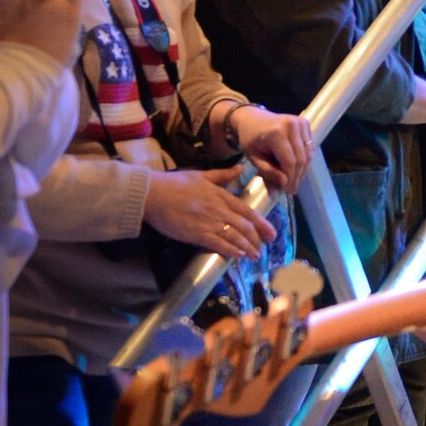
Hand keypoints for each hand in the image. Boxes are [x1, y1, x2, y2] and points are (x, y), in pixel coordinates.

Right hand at [143, 166, 276, 260]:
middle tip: (266, 248)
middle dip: (257, 238)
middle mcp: (219, 209)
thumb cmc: (174, 184)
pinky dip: (231, 250)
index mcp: (221, 195)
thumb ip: (222, 175)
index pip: (247, 211)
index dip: (261, 223)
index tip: (271, 232)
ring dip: (248, 247)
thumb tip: (240, 169)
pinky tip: (239, 256)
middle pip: (244, 226)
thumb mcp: (201, 175)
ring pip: (235, 236)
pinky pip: (219, 244)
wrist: (153, 194)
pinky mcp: (197, 234)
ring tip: (255, 256)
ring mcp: (209, 222)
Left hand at [231, 105, 312, 192]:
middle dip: (297, 177)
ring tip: (294, 180)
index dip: (290, 178)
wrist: (252, 118)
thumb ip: (268, 172)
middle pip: (301, 159)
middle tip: (292, 189)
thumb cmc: (250, 138)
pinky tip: (296, 167)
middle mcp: (291, 126)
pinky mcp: (305, 123)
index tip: (287, 190)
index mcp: (275, 133)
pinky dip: (305, 160)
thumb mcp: (254, 158)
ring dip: (302, 170)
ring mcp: (300, 123)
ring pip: (308, 155)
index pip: (289, 162)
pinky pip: (310, 147)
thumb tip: (283, 186)